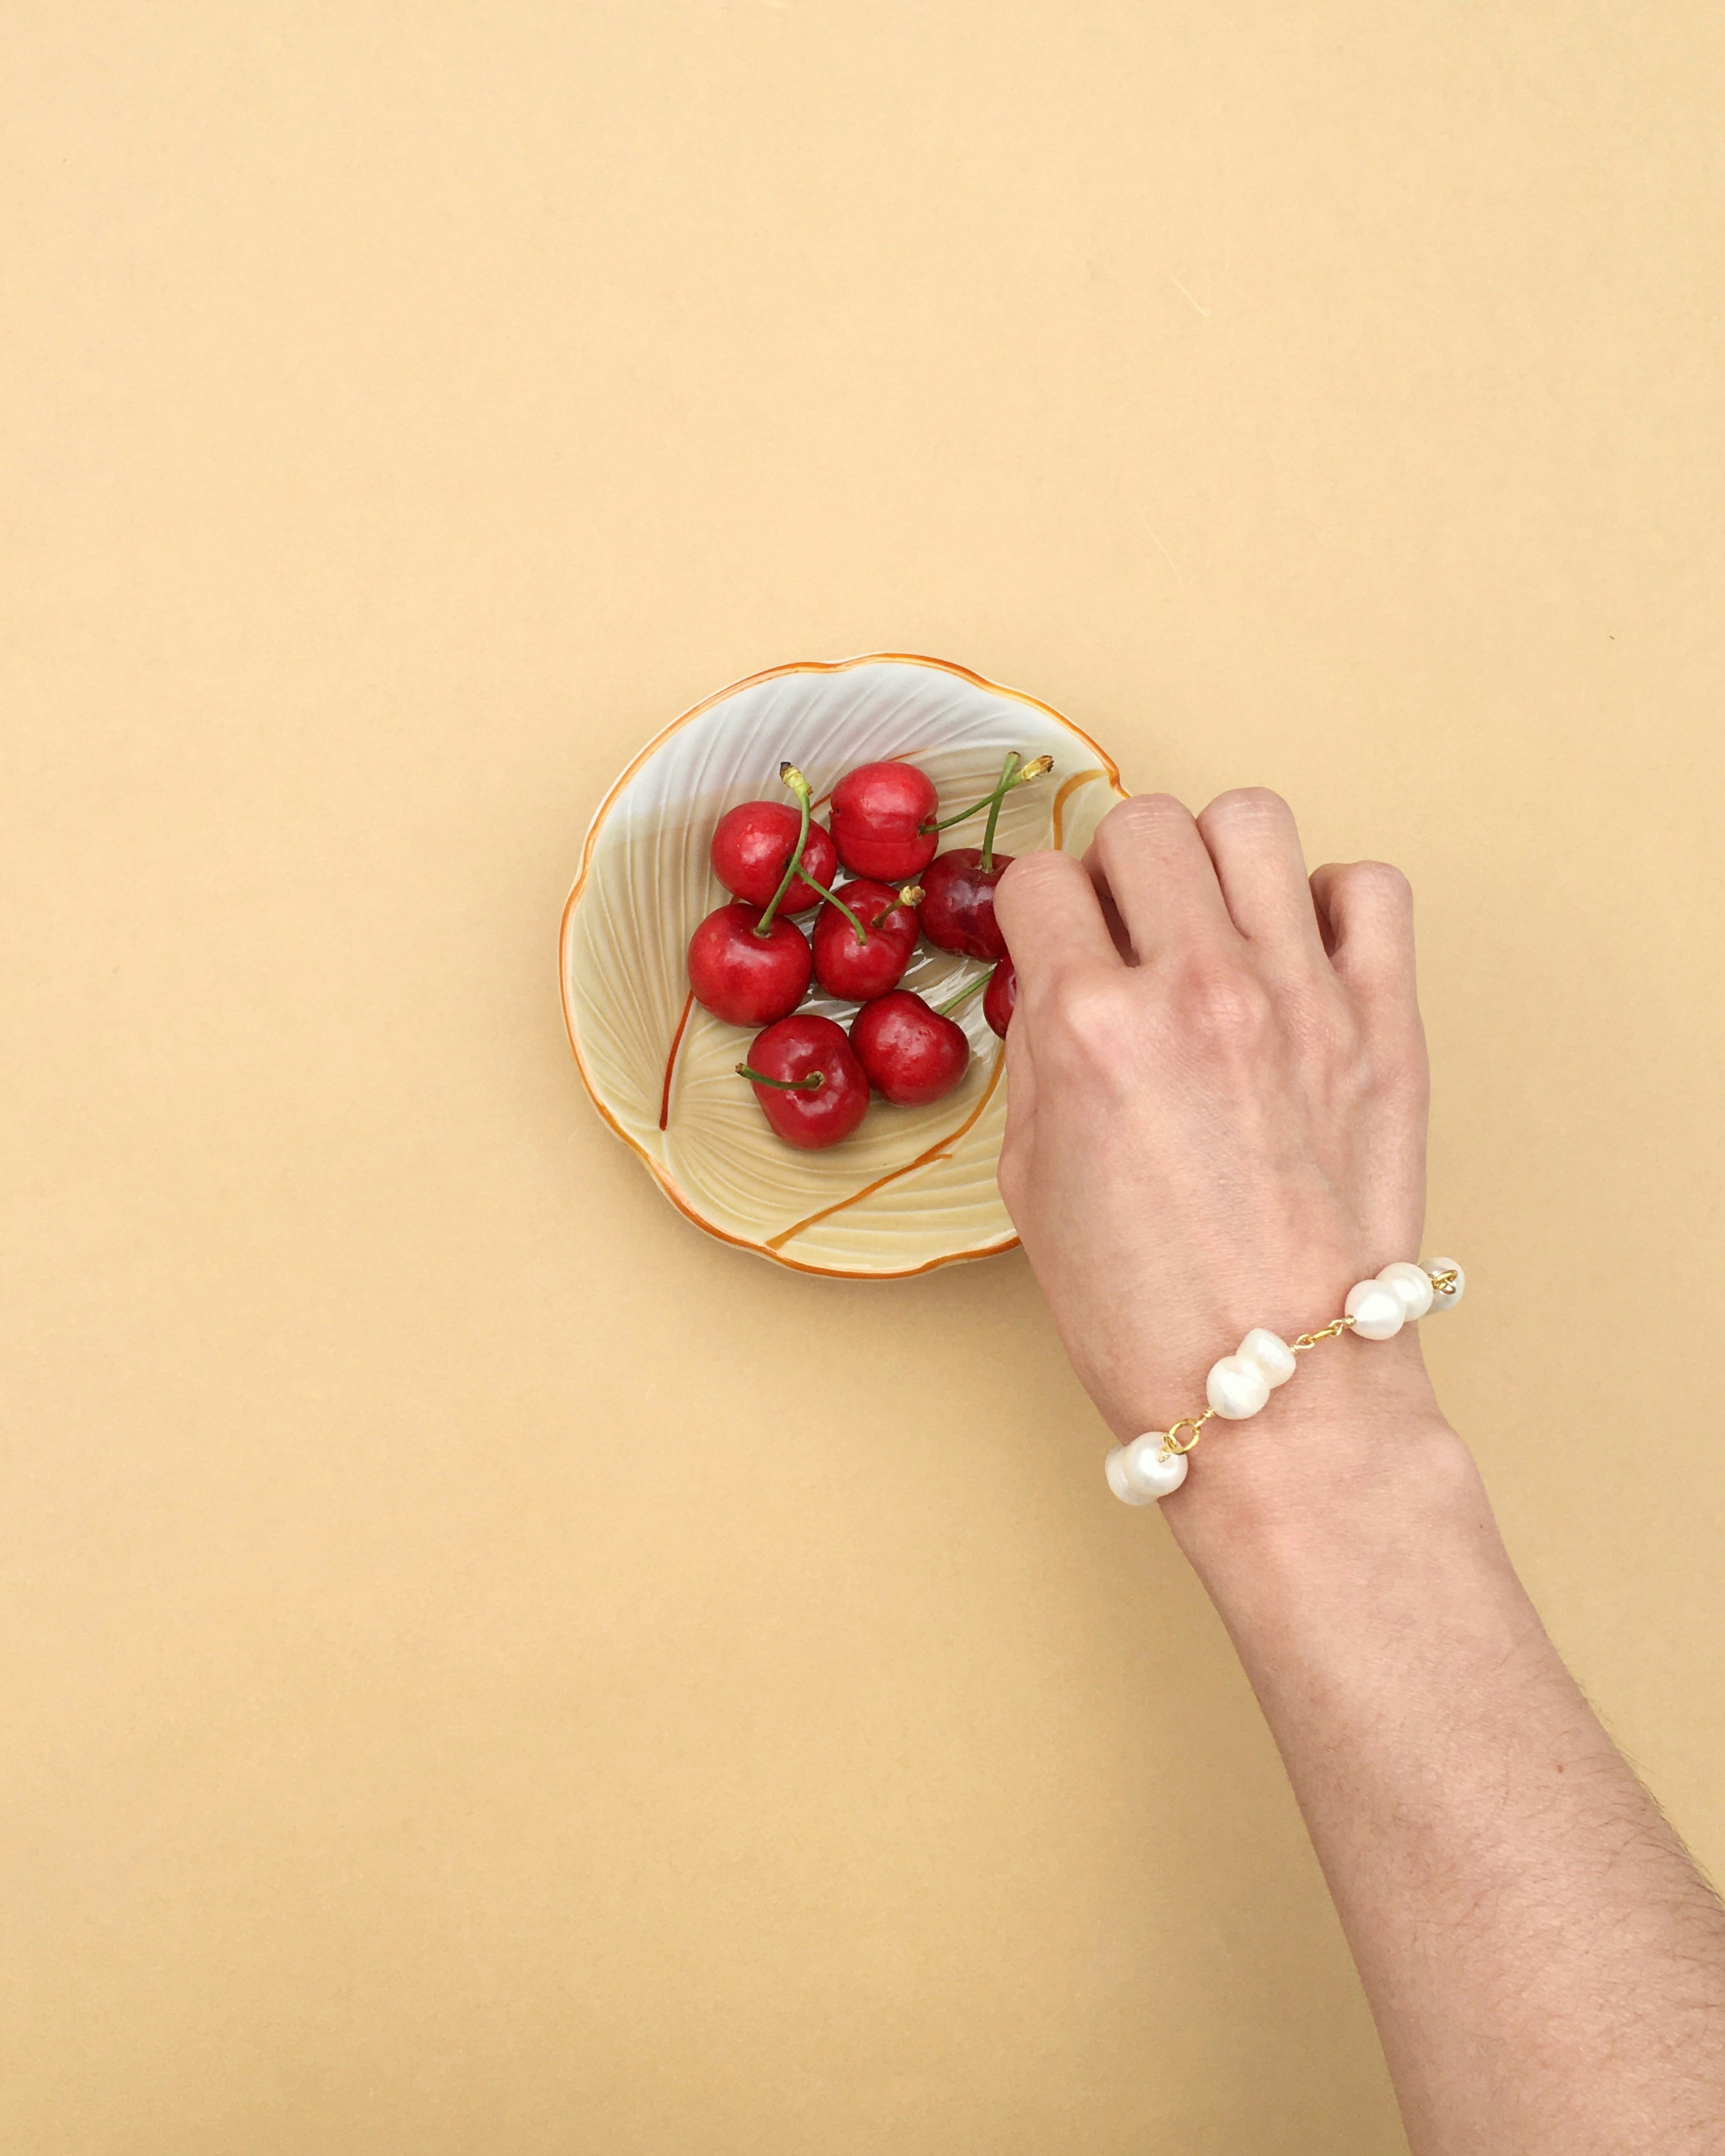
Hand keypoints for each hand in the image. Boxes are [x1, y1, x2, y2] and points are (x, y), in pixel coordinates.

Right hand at [994, 788, 1440, 1506]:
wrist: (1275, 1396)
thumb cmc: (1144, 1313)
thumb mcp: (1029, 1180)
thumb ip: (1038, 1052)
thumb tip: (1058, 975)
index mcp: (1089, 1029)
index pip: (1042, 879)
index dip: (1038, 913)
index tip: (1055, 943)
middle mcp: (1194, 991)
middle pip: (1143, 823)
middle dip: (1118, 871)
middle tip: (1128, 936)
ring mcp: (1301, 1000)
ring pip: (1251, 821)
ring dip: (1216, 863)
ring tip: (1215, 929)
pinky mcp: (1387, 1027)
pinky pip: (1371, 887)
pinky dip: (1331, 903)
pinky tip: (1300, 958)